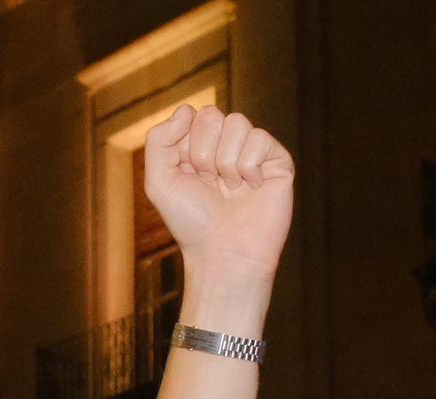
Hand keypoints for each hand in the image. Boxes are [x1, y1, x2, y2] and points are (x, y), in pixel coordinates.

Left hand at [141, 104, 293, 280]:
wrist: (223, 251)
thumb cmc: (191, 222)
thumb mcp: (159, 182)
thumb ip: (159, 141)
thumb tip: (187, 109)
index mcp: (196, 147)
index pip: (191, 115)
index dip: (184, 144)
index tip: (187, 174)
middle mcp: (224, 146)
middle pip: (212, 115)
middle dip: (203, 152)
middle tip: (208, 182)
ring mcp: (252, 151)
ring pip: (237, 123)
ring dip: (225, 162)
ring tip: (229, 188)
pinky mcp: (277, 159)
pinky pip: (259, 139)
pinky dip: (249, 167)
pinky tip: (251, 187)